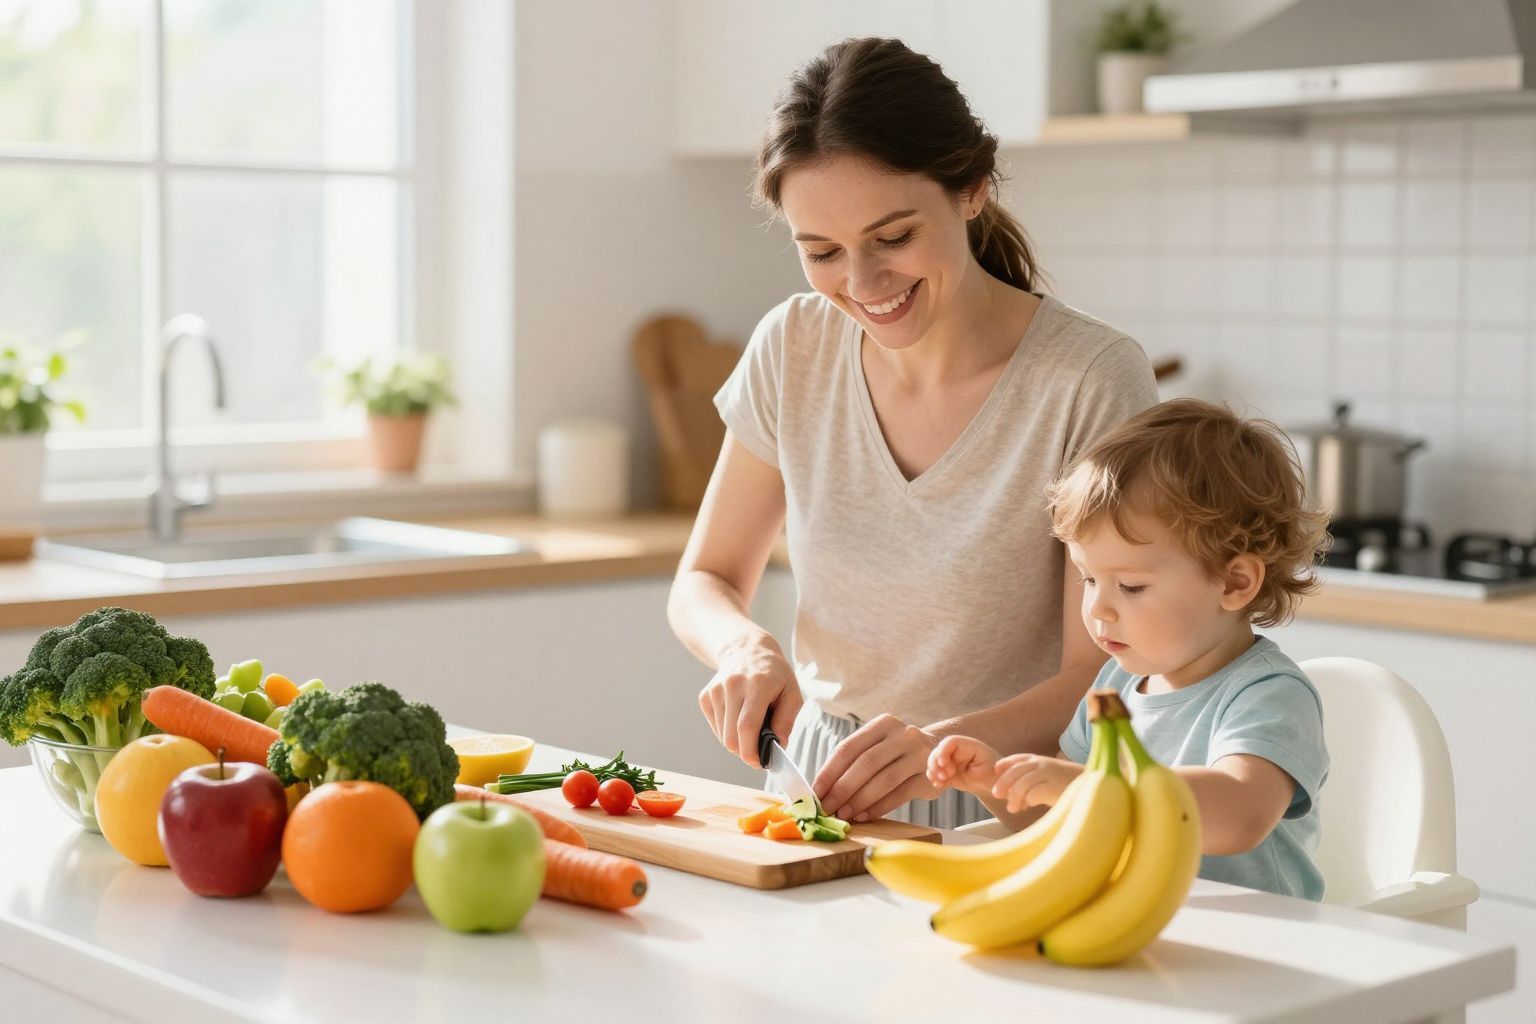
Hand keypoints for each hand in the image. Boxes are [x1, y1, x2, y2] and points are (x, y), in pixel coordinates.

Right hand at [698, 633, 800, 768]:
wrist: (747, 649)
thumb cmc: (774, 674)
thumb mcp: (792, 692)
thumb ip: (787, 720)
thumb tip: (778, 746)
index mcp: (758, 684)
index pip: (747, 726)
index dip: (751, 751)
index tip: (759, 763)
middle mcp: (733, 685)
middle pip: (731, 736)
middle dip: (745, 752)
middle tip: (758, 752)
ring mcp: (716, 690)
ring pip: (722, 736)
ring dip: (737, 742)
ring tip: (751, 728)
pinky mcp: (705, 696)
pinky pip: (716, 727)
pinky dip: (727, 731)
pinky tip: (738, 717)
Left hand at [813, 714, 940, 823]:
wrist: (943, 753)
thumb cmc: (897, 754)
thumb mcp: (878, 747)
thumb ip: (853, 762)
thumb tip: (822, 790)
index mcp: (882, 724)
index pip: (848, 748)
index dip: (829, 771)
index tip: (816, 792)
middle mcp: (902, 735)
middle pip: (866, 763)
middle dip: (843, 788)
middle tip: (828, 808)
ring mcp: (918, 754)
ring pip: (884, 779)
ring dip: (860, 800)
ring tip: (844, 814)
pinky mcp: (929, 775)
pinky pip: (901, 793)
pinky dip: (880, 807)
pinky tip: (865, 816)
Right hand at [926, 735, 1001, 795]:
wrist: (994, 782)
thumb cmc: (994, 774)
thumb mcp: (987, 772)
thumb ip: (971, 770)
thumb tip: (951, 772)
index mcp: (968, 746)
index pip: (951, 742)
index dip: (943, 751)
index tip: (942, 764)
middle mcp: (958, 751)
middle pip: (939, 751)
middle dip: (936, 764)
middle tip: (943, 777)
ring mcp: (952, 760)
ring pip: (935, 761)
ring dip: (934, 772)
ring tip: (940, 782)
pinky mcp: (948, 771)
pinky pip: (937, 772)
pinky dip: (935, 778)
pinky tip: (939, 785)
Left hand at [991, 754, 1083, 813]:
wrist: (1097, 788)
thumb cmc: (1072, 786)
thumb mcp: (1051, 777)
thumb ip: (1033, 780)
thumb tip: (1012, 794)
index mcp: (1042, 760)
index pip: (1018, 759)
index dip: (1005, 765)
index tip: (996, 771)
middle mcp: (1043, 764)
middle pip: (1015, 771)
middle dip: (1003, 783)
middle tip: (996, 794)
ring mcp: (1049, 774)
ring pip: (1021, 784)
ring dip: (1014, 797)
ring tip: (1013, 808)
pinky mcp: (1054, 787)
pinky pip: (1033, 794)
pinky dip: (1028, 801)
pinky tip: (1030, 806)